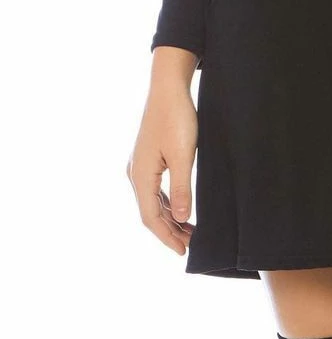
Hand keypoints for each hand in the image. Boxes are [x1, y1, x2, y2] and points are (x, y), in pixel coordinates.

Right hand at [126, 79, 197, 256]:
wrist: (168, 87)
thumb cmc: (176, 117)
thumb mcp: (184, 154)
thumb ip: (182, 188)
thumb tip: (181, 218)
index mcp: (140, 176)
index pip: (151, 218)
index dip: (167, 237)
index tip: (183, 251)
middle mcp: (135, 173)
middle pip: (150, 212)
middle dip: (169, 230)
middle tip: (190, 244)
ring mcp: (139, 165)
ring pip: (152, 201)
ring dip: (168, 217)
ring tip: (188, 230)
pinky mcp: (147, 157)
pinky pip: (154, 188)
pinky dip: (167, 202)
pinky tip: (179, 207)